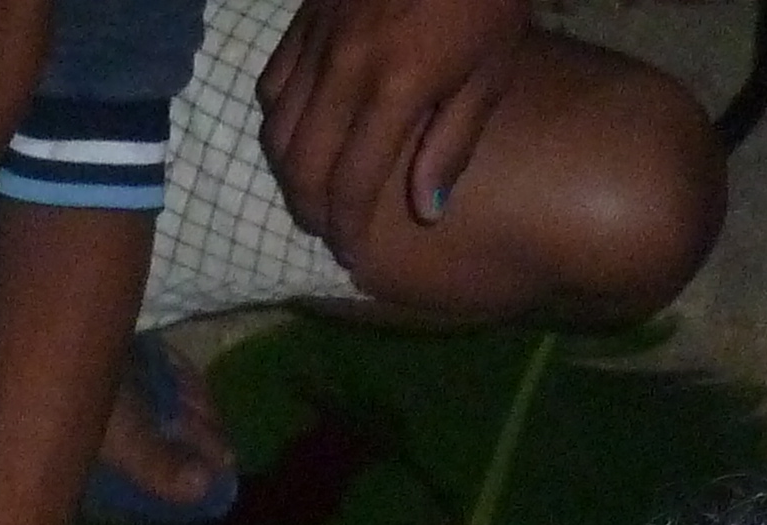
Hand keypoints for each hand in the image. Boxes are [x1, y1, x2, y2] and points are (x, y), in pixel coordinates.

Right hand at [260, 0, 527, 250]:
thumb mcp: (493, 66)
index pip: (353, 184)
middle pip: (302, 165)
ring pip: (277, 127)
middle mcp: (345, 67)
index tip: (353, 258)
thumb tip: (423, 213)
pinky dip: (280, 120)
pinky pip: (273, 82)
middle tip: (329, 233)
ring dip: (290, 172)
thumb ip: (453, 141)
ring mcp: (319, 37)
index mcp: (396, 86)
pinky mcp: (306, 15)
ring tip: (312, 193)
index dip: (348, 231)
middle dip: (311, 211)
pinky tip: (301, 134)